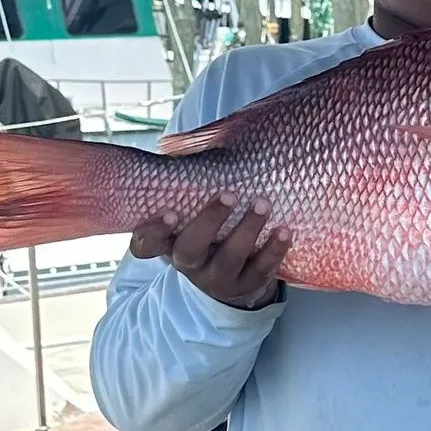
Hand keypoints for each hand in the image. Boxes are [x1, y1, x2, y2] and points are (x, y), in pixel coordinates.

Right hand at [130, 191, 289, 309]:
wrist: (232, 275)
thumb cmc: (208, 228)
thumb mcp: (192, 210)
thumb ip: (186, 183)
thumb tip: (176, 144)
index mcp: (169, 243)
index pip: (146, 244)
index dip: (154, 231)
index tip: (171, 212)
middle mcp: (189, 264)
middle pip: (190, 249)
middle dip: (209, 222)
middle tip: (228, 195)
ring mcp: (217, 278)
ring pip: (229, 259)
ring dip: (247, 230)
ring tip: (263, 205)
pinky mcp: (246, 286)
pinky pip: (260, 270)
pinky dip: (273, 250)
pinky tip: (284, 231)